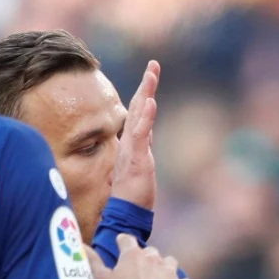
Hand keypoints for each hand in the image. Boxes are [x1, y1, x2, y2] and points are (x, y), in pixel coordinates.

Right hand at [95, 235, 194, 278]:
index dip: (123, 242)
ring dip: (166, 268)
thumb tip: (79, 244)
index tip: (121, 243)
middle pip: (151, 251)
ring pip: (171, 263)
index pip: (127, 240)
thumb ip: (91, 261)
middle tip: (140, 269)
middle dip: (146, 258)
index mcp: (132, 255)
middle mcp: (153, 259)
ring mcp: (170, 273)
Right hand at [111, 60, 160, 209]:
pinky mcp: (136, 159)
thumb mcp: (139, 166)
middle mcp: (129, 142)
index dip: (144, 93)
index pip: (137, 113)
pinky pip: (140, 134)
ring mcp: (131, 149)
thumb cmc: (131, 195)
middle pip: (137, 107)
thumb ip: (141, 149)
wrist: (125, 214)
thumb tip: (145, 135)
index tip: (151, 74)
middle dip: (146, 85)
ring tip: (152, 73)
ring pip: (138, 115)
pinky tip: (150, 102)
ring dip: (146, 93)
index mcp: (130, 143)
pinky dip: (145, 117)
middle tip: (154, 64)